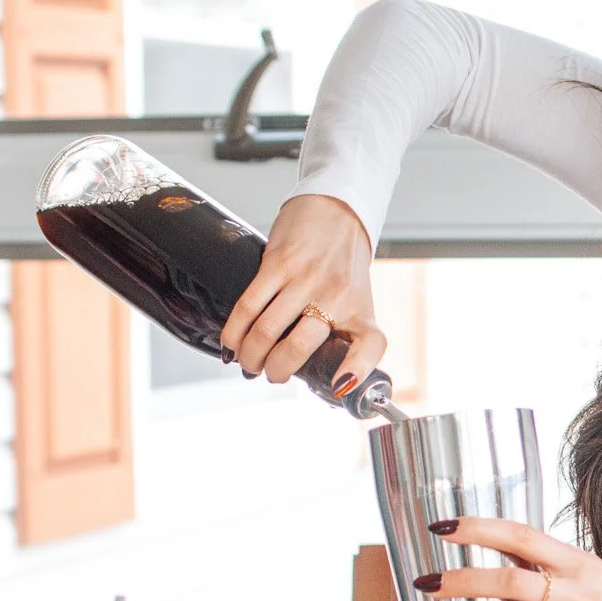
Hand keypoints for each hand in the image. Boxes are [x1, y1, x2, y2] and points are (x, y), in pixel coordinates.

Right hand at [220, 193, 382, 387]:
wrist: (338, 213)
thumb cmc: (344, 267)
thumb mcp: (357, 304)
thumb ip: (342, 336)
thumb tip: (316, 376)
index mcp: (361, 312)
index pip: (370, 346)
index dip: (355, 372)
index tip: (336, 388)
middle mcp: (337, 297)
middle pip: (297, 348)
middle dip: (274, 371)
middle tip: (268, 374)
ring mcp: (307, 279)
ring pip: (266, 330)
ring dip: (250, 355)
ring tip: (248, 361)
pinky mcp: (279, 263)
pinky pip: (249, 305)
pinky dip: (234, 331)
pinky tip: (231, 342)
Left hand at [414, 518, 601, 600]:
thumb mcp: (589, 568)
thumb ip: (545, 563)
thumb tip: (492, 547)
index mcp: (578, 564)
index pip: (522, 538)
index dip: (479, 530)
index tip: (443, 528)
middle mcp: (574, 599)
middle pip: (510, 584)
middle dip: (461, 582)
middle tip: (428, 583)